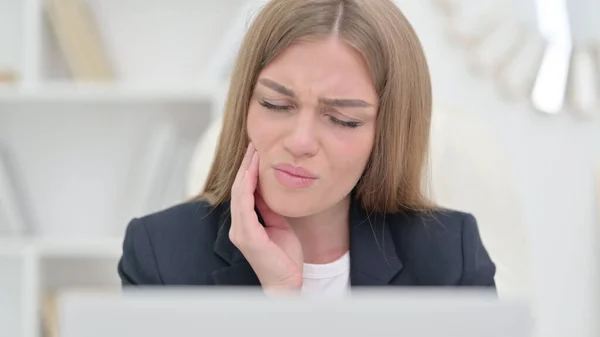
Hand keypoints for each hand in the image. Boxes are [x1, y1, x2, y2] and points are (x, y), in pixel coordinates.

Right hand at [229, 143, 303, 294]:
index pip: (244, 191)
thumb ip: (270, 208)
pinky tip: (254, 170)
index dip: (249, 170)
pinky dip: (249, 185)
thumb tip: (269, 188)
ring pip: (240, 192)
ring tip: (254, 151)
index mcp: (246, 224)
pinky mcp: (248, 236)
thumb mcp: (280, 225)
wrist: (288, 284)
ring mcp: (240, 231)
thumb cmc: (285, 257)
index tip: (257, 151)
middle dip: (246, 164)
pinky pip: (245, 204)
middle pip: (239, 188)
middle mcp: (238, 226)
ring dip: (247, 170)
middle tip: (253, 143)